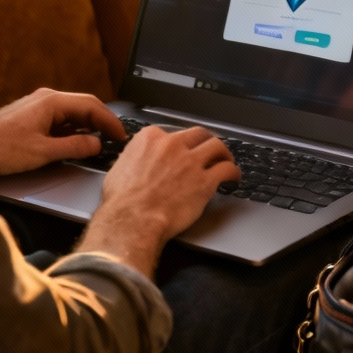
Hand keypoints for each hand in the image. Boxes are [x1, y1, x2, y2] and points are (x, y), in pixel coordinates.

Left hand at [0, 87, 127, 174]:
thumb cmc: (0, 148)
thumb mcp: (43, 152)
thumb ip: (74, 148)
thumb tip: (95, 144)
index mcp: (52, 102)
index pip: (92, 106)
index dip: (110, 121)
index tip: (120, 134)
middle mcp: (46, 99)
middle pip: (84, 106)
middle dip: (102, 121)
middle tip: (115, 137)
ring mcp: (37, 106)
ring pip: (71, 112)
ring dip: (87, 125)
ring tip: (99, 141)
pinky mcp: (31, 115)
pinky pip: (60, 118)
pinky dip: (73, 128)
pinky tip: (75, 141)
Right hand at [78, 125, 239, 277]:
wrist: (132, 219)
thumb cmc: (122, 201)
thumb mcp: (119, 169)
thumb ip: (133, 160)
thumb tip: (136, 164)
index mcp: (150, 139)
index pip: (171, 133)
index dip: (179, 143)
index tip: (181, 150)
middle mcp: (172, 145)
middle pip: (198, 134)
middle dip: (205, 141)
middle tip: (208, 150)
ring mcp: (190, 161)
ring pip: (217, 146)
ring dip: (223, 153)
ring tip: (226, 160)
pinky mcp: (205, 180)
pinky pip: (226, 169)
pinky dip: (232, 172)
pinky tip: (233, 177)